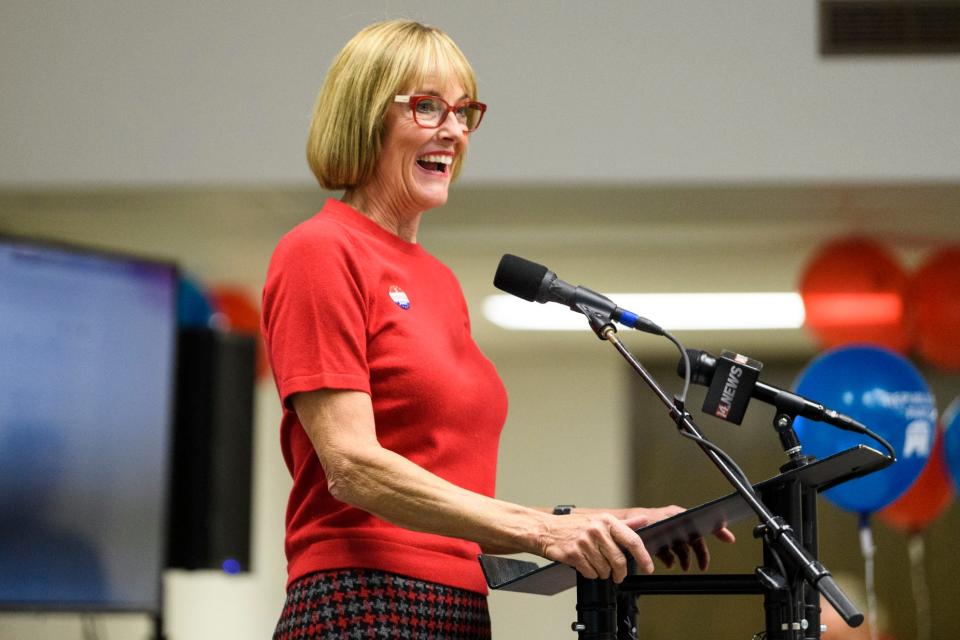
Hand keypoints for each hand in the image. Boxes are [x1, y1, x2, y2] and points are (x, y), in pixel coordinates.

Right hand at [537, 511, 654, 582]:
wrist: (546, 530)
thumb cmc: (573, 526)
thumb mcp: (599, 520)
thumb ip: (623, 524)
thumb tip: (643, 521)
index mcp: (606, 520)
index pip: (632, 540)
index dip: (643, 557)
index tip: (649, 567)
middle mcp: (597, 530)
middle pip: (619, 560)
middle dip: (620, 572)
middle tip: (618, 575)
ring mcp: (585, 542)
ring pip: (605, 569)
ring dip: (603, 573)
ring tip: (595, 565)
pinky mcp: (574, 554)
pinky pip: (591, 573)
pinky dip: (591, 574)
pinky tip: (585, 565)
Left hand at [621, 505, 735, 571]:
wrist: (619, 528)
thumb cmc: (636, 521)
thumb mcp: (656, 522)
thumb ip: (671, 526)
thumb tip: (685, 530)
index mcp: (675, 515)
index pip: (701, 520)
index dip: (717, 529)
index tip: (729, 537)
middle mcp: (673, 523)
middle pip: (694, 538)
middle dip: (700, 553)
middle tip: (703, 565)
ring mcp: (667, 533)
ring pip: (683, 547)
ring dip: (685, 559)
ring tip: (684, 567)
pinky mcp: (659, 542)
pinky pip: (671, 552)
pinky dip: (673, 560)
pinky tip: (671, 565)